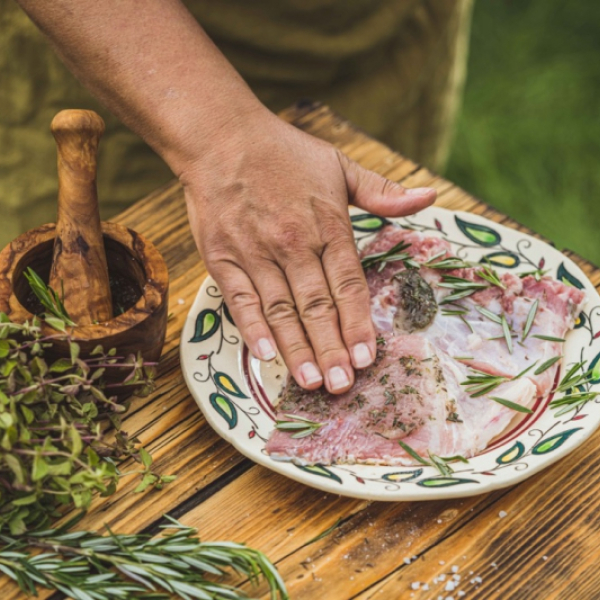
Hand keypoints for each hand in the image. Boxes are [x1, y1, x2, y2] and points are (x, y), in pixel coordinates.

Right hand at [180, 110, 435, 393]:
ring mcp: (255, 252)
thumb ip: (381, 191)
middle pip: (316, 305)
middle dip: (331, 348)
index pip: (348, 284)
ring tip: (311, 381)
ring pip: (280, 309)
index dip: (358, 322)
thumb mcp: (339, 165)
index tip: (367, 357)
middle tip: (341, 385)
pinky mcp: (223, 257)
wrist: (222, 137)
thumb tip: (427, 198)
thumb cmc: (284, 153)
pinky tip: (265, 354)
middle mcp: (293, 243)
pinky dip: (252, 328)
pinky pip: (240, 299)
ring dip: (296, 348)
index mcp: (327, 225)